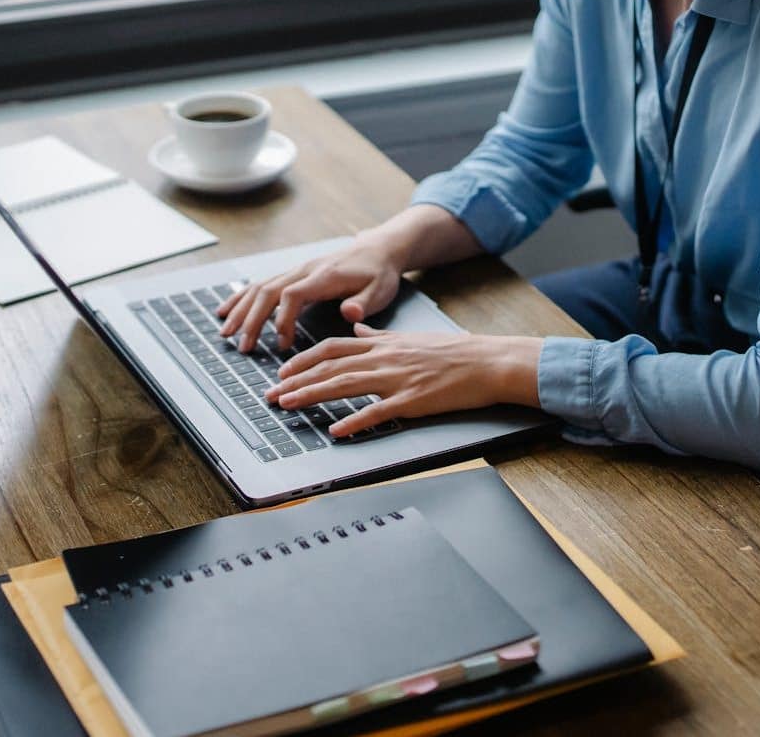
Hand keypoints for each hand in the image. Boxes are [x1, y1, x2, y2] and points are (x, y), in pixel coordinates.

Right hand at [215, 237, 402, 351]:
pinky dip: (242, 299)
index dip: (282, 319)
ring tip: (226, 333)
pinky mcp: (295, 275)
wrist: (378, 249)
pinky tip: (227, 311)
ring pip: (260, 287)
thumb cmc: (379, 273)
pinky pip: (262, 285)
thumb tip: (349, 314)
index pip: (292, 294)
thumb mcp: (380, 290)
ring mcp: (297, 271)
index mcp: (323, 276)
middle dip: (252, 320)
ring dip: (241, 310)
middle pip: (268, 291)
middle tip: (243, 347)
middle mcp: (305, 271)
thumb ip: (364, 303)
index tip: (282, 343)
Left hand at [264, 324, 541, 436]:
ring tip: (288, 405)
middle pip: (330, 367)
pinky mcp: (412, 400)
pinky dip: (355, 422)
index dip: (303, 359)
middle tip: (271, 394)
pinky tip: (336, 431)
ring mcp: (397, 379)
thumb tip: (358, 327)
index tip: (283, 370)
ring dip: (312, 395)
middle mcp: (384, 357)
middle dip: (296, 380)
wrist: (488, 361)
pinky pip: (377, 412)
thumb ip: (380, 334)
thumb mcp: (410, 337)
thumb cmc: (454, 352)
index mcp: (383, 343)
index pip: (332, 348)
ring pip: (345, 385)